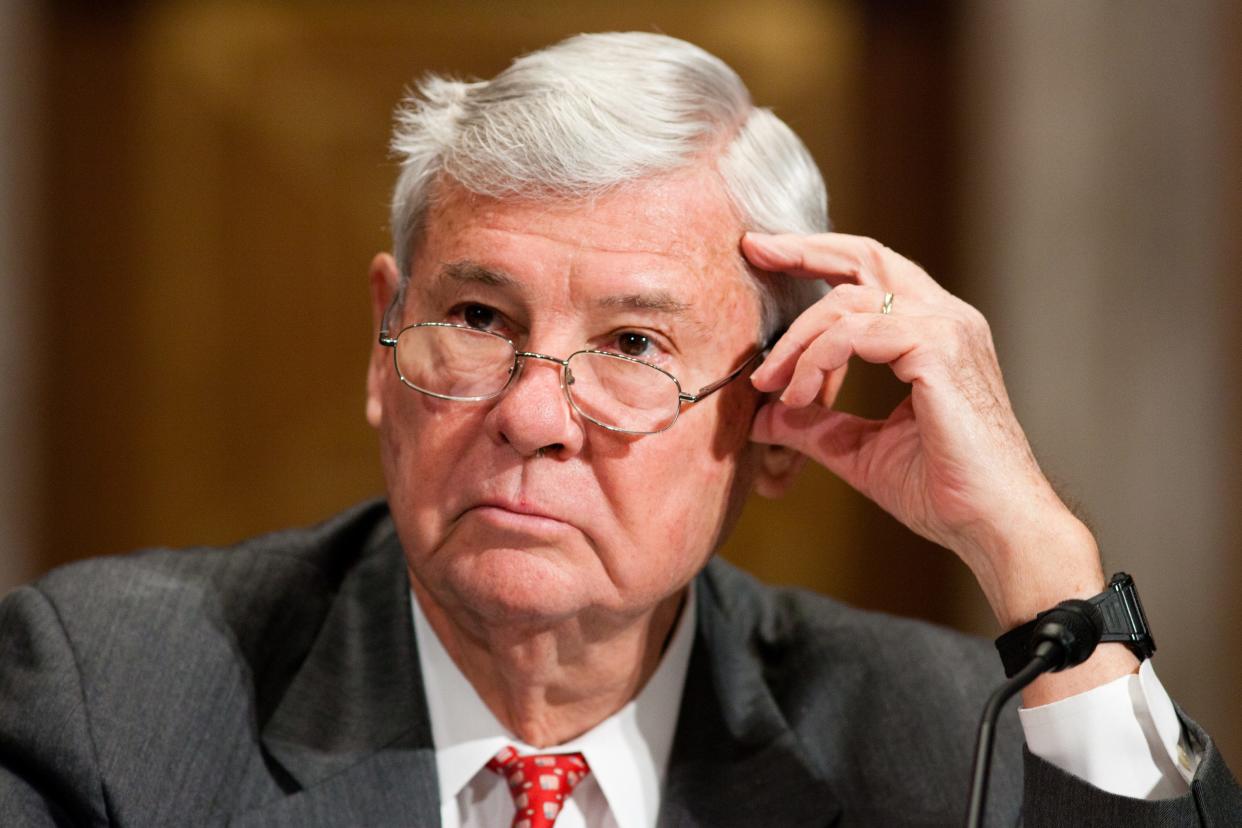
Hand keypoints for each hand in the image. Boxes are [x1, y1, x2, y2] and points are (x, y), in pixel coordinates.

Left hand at [743, 232, 1105, 629]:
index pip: (871, 272)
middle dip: (802, 250)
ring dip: (797, 341)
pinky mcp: (939, 350)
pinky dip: (816, 360)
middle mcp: (947, 318)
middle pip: (865, 255)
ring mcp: (947, 328)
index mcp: (935, 331)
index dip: (816, 260)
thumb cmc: (942, 491)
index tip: (764, 260)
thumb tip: (761, 415)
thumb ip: (813, 424)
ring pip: (848, 298)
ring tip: (772, 384)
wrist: (992, 525)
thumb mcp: (860, 449)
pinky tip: (799, 397)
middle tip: (753, 250)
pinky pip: (855, 332)